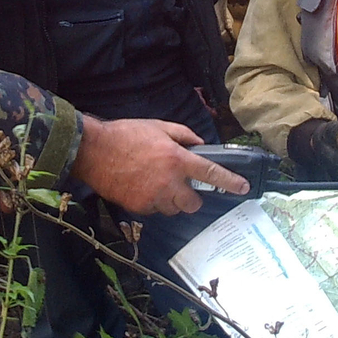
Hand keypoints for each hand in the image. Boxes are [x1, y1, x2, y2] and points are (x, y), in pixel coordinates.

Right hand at [70, 116, 249, 214]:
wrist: (94, 151)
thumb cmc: (126, 134)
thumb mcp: (159, 127)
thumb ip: (183, 135)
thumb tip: (199, 145)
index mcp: (177, 159)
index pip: (211, 173)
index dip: (230, 182)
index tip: (243, 188)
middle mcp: (169, 182)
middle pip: (194, 203)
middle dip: (192, 197)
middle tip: (182, 185)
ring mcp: (153, 197)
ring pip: (173, 208)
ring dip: (171, 200)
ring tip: (156, 183)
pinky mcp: (139, 207)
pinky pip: (155, 210)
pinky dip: (153, 202)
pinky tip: (142, 187)